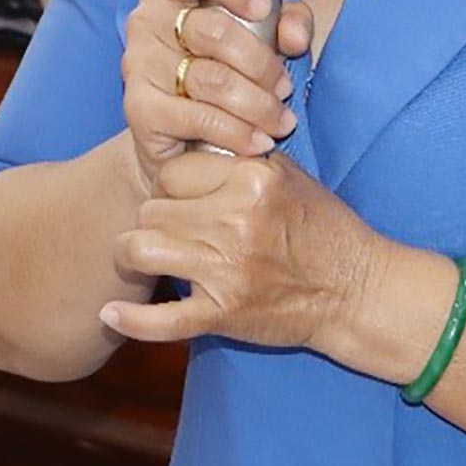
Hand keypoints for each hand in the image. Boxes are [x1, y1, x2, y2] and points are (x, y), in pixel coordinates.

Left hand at [102, 148, 379, 351]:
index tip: (183, 198)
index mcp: (252, 178)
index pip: (174, 170)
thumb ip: (237, 159)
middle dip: (154, 219)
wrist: (356, 289)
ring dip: (136, 255)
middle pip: (152, 208)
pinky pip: (161, 319)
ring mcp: (228, 270)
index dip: (172, 185)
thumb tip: (186, 145)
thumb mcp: (286, 176)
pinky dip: (130, 320)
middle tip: (170, 231)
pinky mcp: (224, 314)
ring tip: (144, 257)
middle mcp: (236, 220)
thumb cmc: (321, 228)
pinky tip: (110, 314)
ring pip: (141, 249)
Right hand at [119, 0, 306, 195]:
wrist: (178, 139)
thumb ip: (286, 22)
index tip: (264, 7)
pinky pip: (198, 118)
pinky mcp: (140, 109)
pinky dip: (237, 132)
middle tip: (284, 88)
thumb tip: (294, 36)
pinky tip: (258, 141)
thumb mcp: (260, 37)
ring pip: (211, 79)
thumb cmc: (222, 72)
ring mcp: (139, 65)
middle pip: (212, 31)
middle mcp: (148, 22)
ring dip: (257, 104)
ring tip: (280, 120)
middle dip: (261, 63)